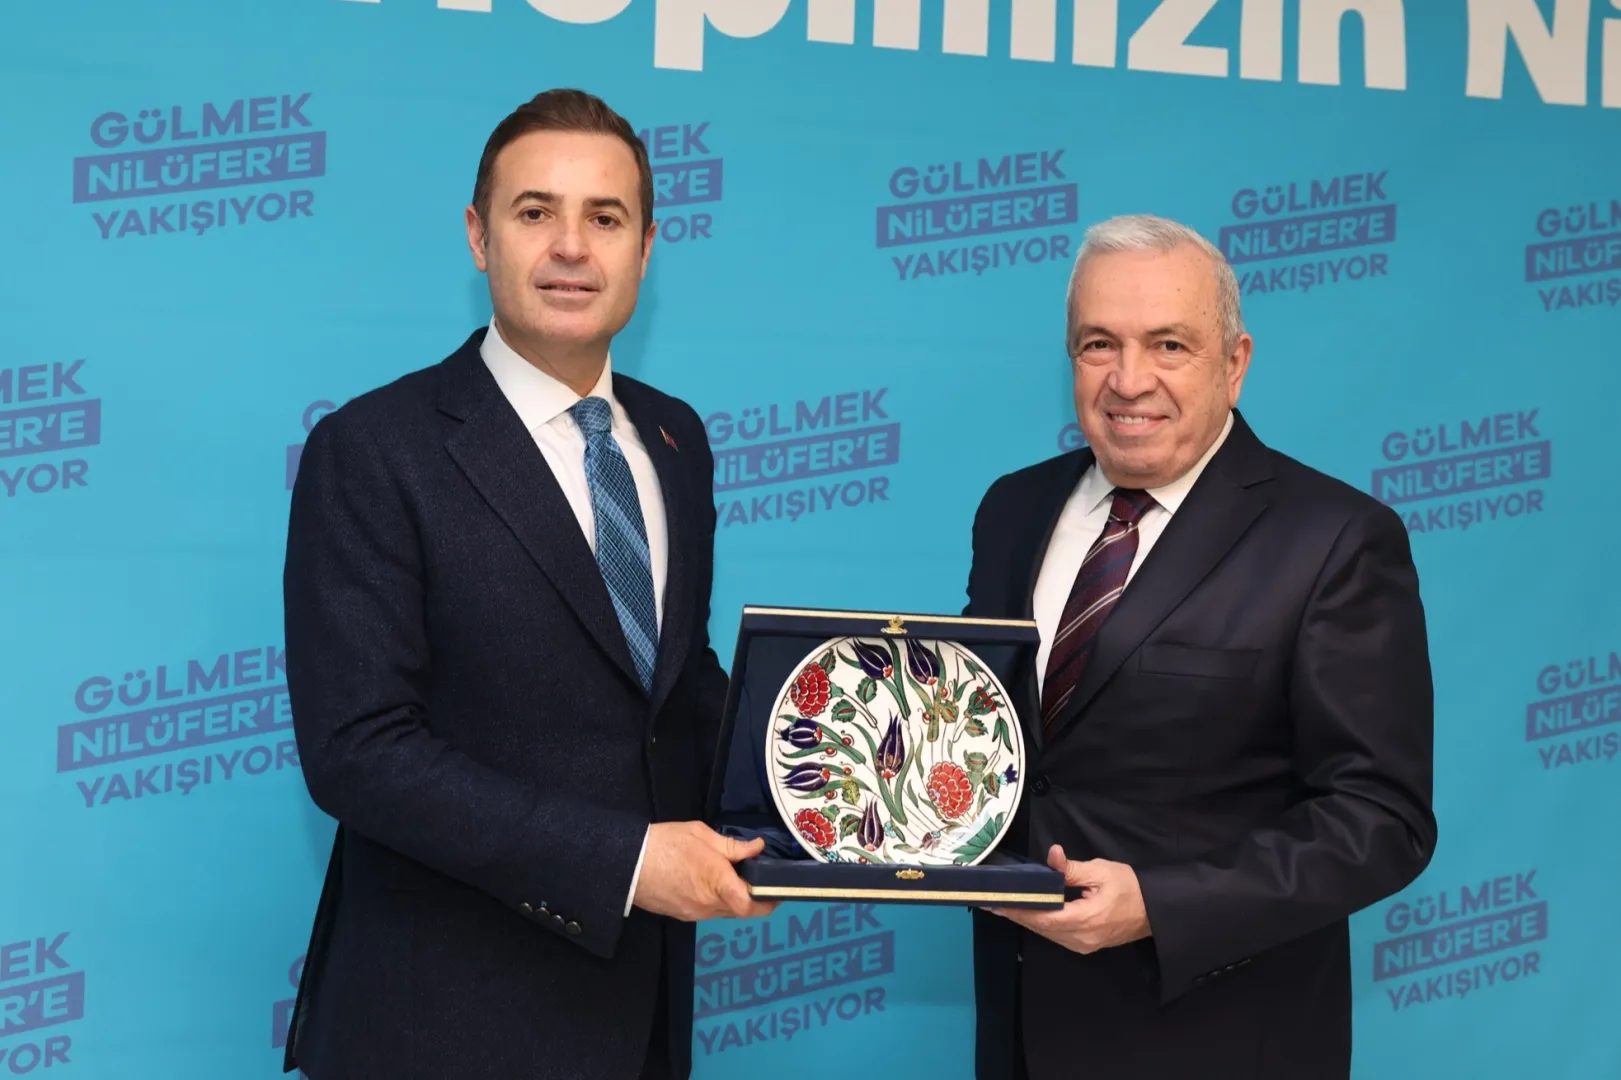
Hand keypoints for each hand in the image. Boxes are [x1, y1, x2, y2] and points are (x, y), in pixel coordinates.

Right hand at [632, 822, 778, 921]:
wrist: (627, 863)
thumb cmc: (665, 843)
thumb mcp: (701, 835)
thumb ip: (732, 846)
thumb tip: (757, 848)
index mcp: (716, 883)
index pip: (750, 905)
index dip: (769, 901)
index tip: (777, 890)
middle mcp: (708, 905)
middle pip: (743, 912)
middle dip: (757, 900)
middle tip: (763, 882)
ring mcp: (695, 914)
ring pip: (727, 913)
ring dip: (736, 900)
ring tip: (736, 878)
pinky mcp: (683, 916)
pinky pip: (710, 912)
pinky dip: (718, 901)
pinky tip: (713, 884)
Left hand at [986, 845, 1150, 953]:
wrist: (1156, 912)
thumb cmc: (1131, 888)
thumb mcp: (1102, 871)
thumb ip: (1072, 868)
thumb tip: (1051, 855)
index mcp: (1084, 920)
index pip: (1042, 916)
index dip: (1018, 909)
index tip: (996, 901)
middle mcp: (1080, 939)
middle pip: (1040, 927)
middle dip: (1016, 914)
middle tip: (992, 902)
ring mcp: (1083, 945)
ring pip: (1047, 933)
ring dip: (1026, 919)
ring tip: (1004, 906)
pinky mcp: (1085, 945)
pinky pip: (1057, 935)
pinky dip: (1041, 924)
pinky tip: (1029, 913)